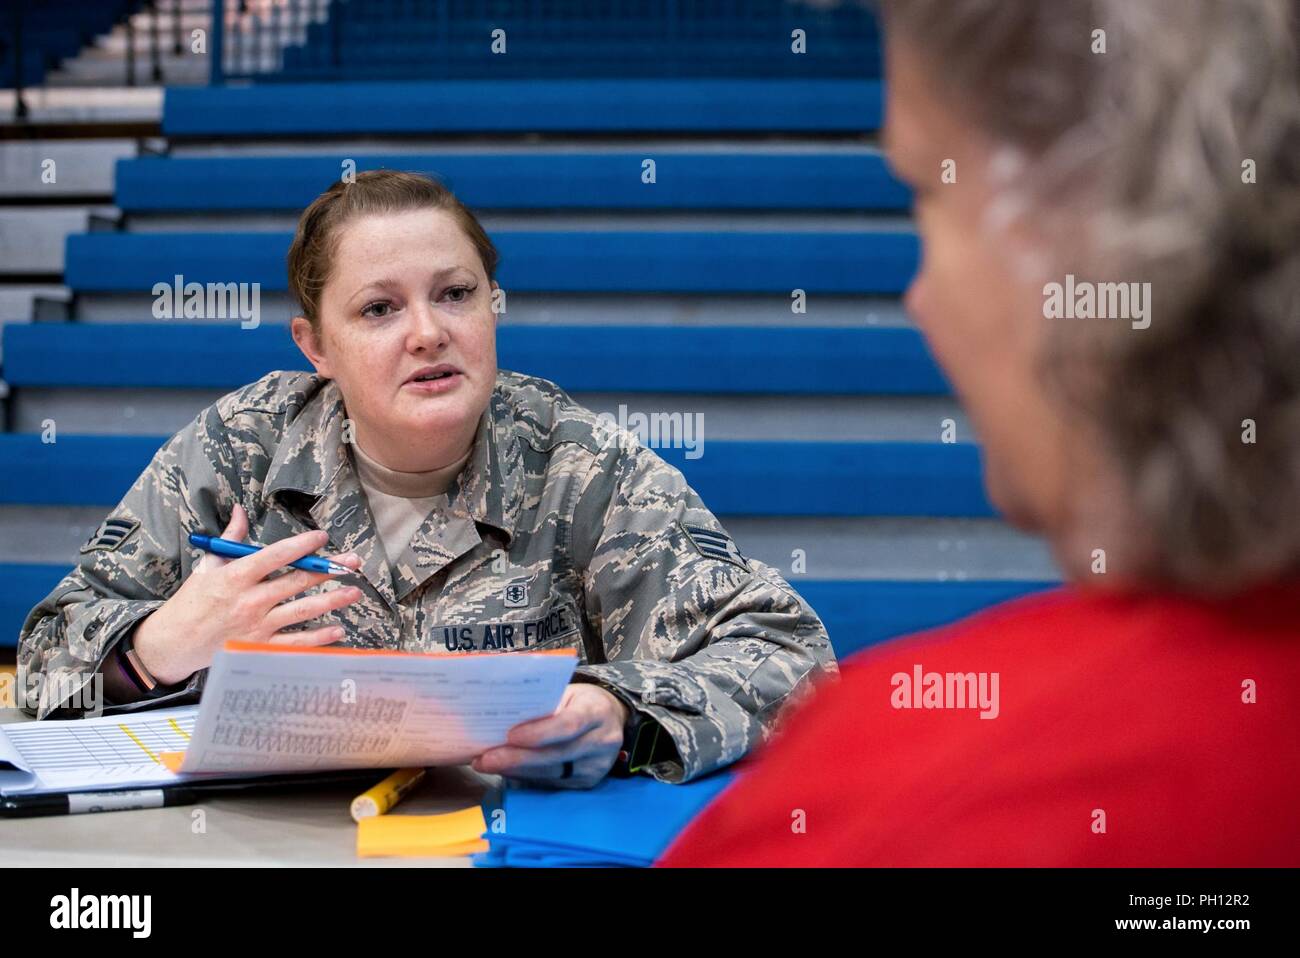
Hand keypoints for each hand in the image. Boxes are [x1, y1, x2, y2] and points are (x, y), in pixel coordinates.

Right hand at [132, 504, 364, 684]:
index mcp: (235, 577)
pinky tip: (339, 629)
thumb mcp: (208, 566)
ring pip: (302, 611)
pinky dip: (318, 638)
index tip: (321, 537)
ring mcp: (256, 627)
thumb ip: (231, 539)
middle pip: (295, 582)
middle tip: (353, 562)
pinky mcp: (260, 647)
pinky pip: (295, 643)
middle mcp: (249, 601)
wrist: (174, 643)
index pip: (274, 557)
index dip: (300, 546)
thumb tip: (241, 510)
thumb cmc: (193, 601)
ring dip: (331, 601)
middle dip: (328, 571)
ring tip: (354, 592)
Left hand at [471, 683, 631, 788]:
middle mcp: (602, 741)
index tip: (510, 735)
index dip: (540, 732)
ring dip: (516, 770)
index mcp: (597, 711)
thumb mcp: (567, 692)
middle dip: (517, 759)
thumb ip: (543, 702)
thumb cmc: (580, 701)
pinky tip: (506, 771)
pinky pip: (552, 782)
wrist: (609, 718)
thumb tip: (501, 714)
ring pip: (552, 773)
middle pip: (557, 754)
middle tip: (485, 759)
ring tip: (487, 764)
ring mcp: (597, 765)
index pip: (569, 724)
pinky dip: (526, 777)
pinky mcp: (588, 782)